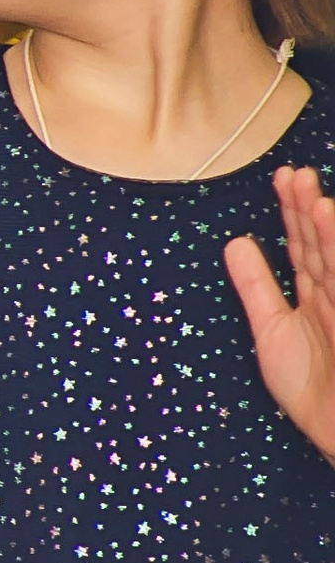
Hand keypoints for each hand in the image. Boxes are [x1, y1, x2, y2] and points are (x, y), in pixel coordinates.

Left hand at [226, 165, 334, 459]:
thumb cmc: (313, 389)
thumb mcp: (273, 329)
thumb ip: (255, 286)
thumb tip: (236, 242)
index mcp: (318, 295)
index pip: (304, 246)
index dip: (294, 213)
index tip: (283, 178)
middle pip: (321, 246)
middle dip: (308, 210)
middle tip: (294, 173)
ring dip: (326, 231)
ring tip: (313, 196)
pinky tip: (328, 225)